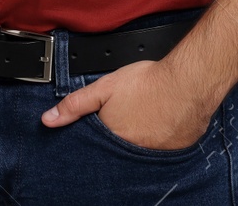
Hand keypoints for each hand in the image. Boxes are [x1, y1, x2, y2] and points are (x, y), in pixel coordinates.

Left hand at [41, 59, 213, 150]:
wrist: (188, 81)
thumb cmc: (149, 83)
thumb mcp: (105, 88)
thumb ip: (76, 104)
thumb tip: (48, 119)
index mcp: (113, 139)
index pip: (99, 149)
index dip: (101, 138)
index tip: (108, 127)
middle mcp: (133, 153)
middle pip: (120, 152)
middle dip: (121, 140)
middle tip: (131, 121)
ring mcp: (156, 155)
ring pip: (142, 152)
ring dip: (141, 141)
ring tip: (146, 122)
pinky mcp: (176, 151)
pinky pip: (164, 151)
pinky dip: (161, 141)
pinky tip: (162, 125)